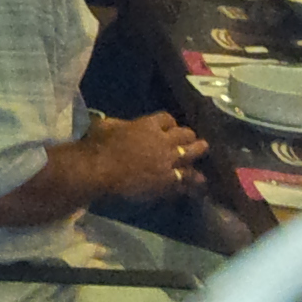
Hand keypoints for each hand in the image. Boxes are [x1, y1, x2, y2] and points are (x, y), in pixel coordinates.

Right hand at [90, 112, 205, 199]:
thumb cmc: (98, 145)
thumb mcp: (108, 125)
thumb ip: (121, 124)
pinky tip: (198, 182)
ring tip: (203, 152)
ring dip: (197, 154)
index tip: (171, 127)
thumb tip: (123, 125)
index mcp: (148, 125)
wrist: (100, 171)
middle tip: (195, 139)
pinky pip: (185, 180)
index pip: (167, 119)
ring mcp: (167, 163)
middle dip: (190, 137)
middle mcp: (163, 142)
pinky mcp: (167, 182)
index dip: (171, 123)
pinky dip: (192, 180)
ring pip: (190, 156)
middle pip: (185, 136)